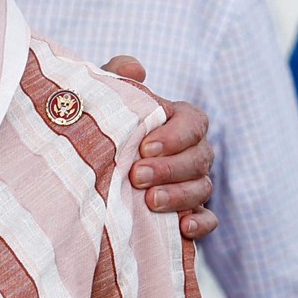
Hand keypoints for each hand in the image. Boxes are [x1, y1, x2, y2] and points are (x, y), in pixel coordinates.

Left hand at [103, 55, 217, 240]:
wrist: (89, 170)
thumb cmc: (103, 128)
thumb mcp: (104, 100)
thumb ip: (116, 76)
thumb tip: (136, 69)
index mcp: (178, 121)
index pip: (194, 122)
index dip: (175, 135)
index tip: (144, 146)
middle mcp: (192, 152)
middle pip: (200, 158)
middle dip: (170, 168)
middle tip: (137, 175)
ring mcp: (193, 185)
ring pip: (203, 188)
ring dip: (179, 196)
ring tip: (149, 202)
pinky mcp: (189, 215)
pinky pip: (208, 220)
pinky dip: (200, 224)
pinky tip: (183, 228)